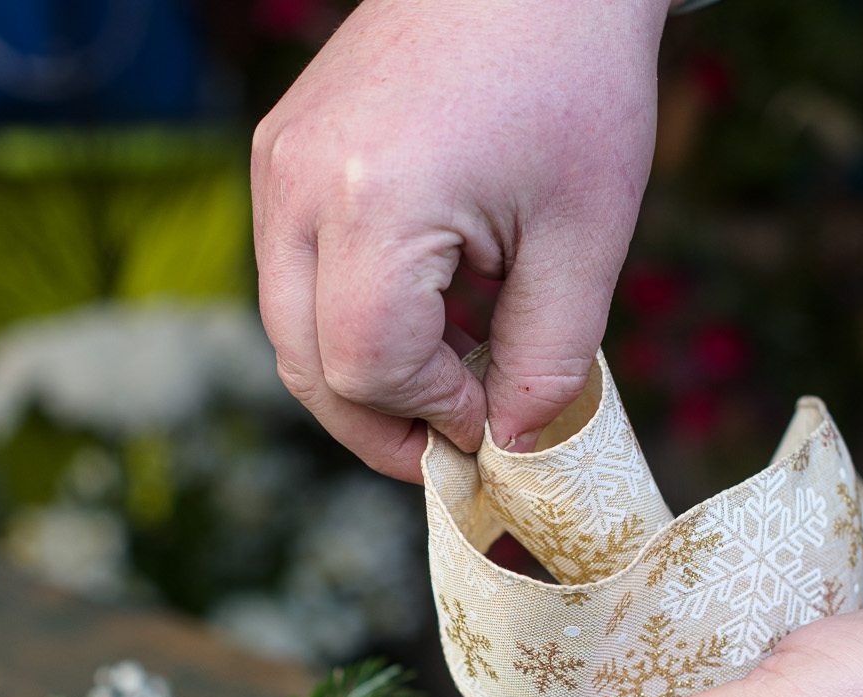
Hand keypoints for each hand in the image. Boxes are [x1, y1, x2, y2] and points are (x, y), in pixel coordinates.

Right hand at [251, 0, 671, 480]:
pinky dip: (351, 314)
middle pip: (307, 365)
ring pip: (291, 327)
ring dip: (366, 372)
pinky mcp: (280, 150)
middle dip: (381, 422)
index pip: (369, 367)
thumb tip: (517, 448)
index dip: (432, 415)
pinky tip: (434, 305)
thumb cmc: (573, 81)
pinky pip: (295, 271)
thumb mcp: (585, 237)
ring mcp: (277, 163)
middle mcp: (298, 184)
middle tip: (456, 442)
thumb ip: (549, 361)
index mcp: (373, 202)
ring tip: (456, 367)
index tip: (495, 421)